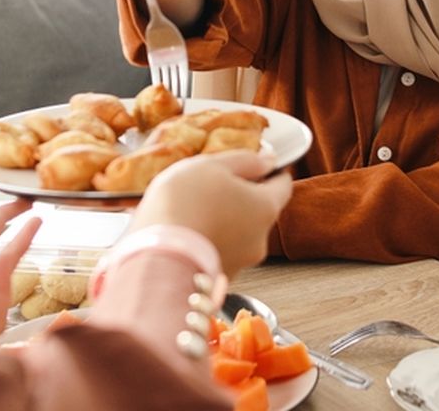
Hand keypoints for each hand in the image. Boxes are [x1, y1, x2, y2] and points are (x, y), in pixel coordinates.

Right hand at [128, 150, 291, 276]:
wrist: (156, 258)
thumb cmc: (183, 204)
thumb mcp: (211, 165)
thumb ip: (245, 160)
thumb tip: (268, 159)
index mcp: (265, 208)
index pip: (283, 185)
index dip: (272, 171)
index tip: (259, 163)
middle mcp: (260, 239)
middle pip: (259, 210)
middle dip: (241, 197)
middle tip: (212, 184)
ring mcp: (240, 263)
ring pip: (238, 233)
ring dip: (223, 220)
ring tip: (192, 210)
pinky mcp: (218, 279)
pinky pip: (219, 251)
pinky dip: (209, 240)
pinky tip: (186, 232)